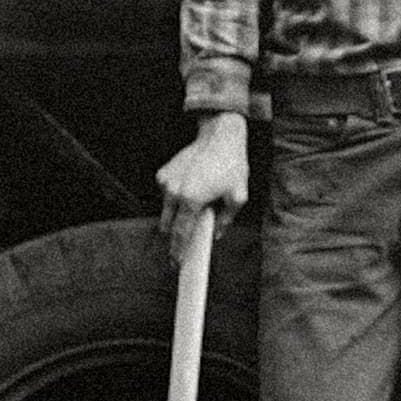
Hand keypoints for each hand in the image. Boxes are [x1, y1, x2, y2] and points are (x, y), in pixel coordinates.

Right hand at [156, 113, 247, 262]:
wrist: (219, 137)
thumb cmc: (231, 166)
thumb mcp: (238, 196)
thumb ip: (226, 219)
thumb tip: (217, 234)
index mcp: (191, 200)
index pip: (181, 234)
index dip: (178, 251)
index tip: (176, 263)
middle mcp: (173, 192)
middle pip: (169, 225)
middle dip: (177, 233)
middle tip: (187, 239)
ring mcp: (165, 182)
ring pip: (167, 209)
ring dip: (178, 212)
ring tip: (198, 201)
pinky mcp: (162, 174)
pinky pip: (167, 193)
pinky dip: (176, 195)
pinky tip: (193, 185)